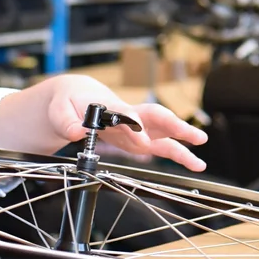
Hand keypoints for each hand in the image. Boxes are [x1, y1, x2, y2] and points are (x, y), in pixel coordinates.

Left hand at [0, 74, 207, 170]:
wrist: (71, 97)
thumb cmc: (66, 101)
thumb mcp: (58, 110)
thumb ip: (67, 121)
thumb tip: (76, 131)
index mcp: (110, 107)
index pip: (129, 116)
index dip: (137, 129)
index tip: (144, 143)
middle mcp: (127, 115)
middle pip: (156, 119)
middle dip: (177, 128)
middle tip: (196, 138)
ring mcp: (132, 126)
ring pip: (161, 134)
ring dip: (181, 145)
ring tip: (199, 161)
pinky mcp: (132, 137)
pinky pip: (155, 145)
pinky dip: (171, 152)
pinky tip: (187, 161)